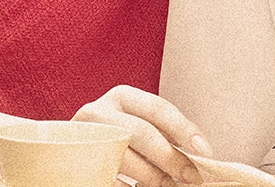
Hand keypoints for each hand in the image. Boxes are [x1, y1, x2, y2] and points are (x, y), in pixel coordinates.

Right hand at [72, 85, 212, 186]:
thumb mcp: (136, 124)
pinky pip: (110, 179)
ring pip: (127, 159)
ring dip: (154, 179)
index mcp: (122, 96)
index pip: (159, 108)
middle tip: (191, 178)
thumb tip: (196, 154)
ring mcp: (86, 136)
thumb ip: (160, 133)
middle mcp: (101, 111)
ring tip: (168, 186)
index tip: (205, 151)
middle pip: (143, 133)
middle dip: (171, 158)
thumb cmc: (114, 135)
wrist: (68, 148)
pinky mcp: (78, 162)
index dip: (184, 129)